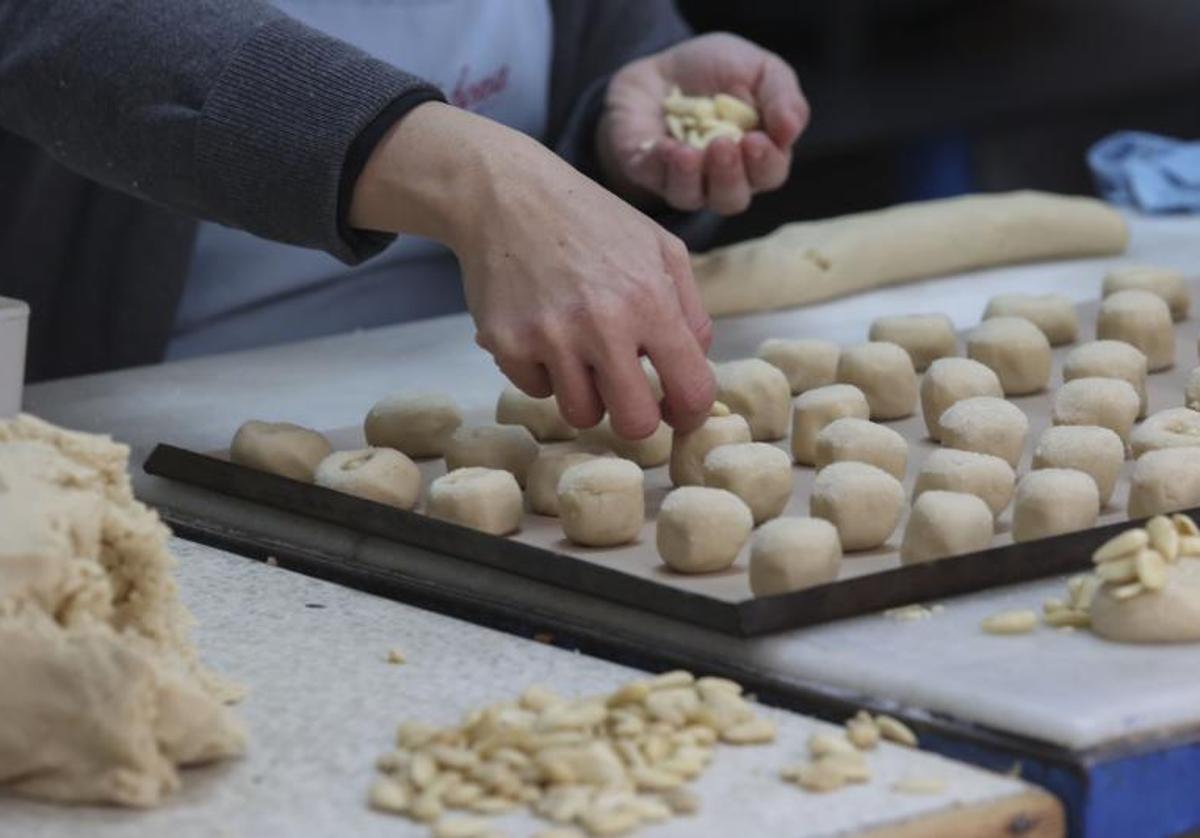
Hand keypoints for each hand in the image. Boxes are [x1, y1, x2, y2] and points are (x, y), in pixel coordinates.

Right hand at [349, 103, 714, 437]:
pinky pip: (536, 390)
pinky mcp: (506, 343)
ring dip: (587, 395)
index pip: (690, 390)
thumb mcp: (659, 246)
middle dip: (636, 418)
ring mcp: (549, 337)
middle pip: (634, 423)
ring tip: (581, 356)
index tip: (679, 412)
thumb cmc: (590, 219)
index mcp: (649, 301)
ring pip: (581, 414)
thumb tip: (696, 364)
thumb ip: (689, 309)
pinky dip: (543, 372)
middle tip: (628, 396)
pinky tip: (542, 333)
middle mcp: (601, 325)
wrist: (506, 193)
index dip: (690, 412)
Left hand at [597, 32, 808, 214]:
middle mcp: (721, 178)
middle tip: (723, 146)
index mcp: (756, 157)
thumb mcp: (760, 70)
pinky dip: (660, 165)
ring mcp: (682, 180)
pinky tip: (665, 146)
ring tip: (690, 151)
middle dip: (729, 176)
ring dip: (693, 177)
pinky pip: (654, 179)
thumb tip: (792, 129)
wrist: (661, 65)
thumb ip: (782, 96)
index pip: (769, 174)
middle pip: (732, 198)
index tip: (757, 140)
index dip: (765, 163)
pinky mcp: (647, 171)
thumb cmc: (718, 71)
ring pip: (692, 197)